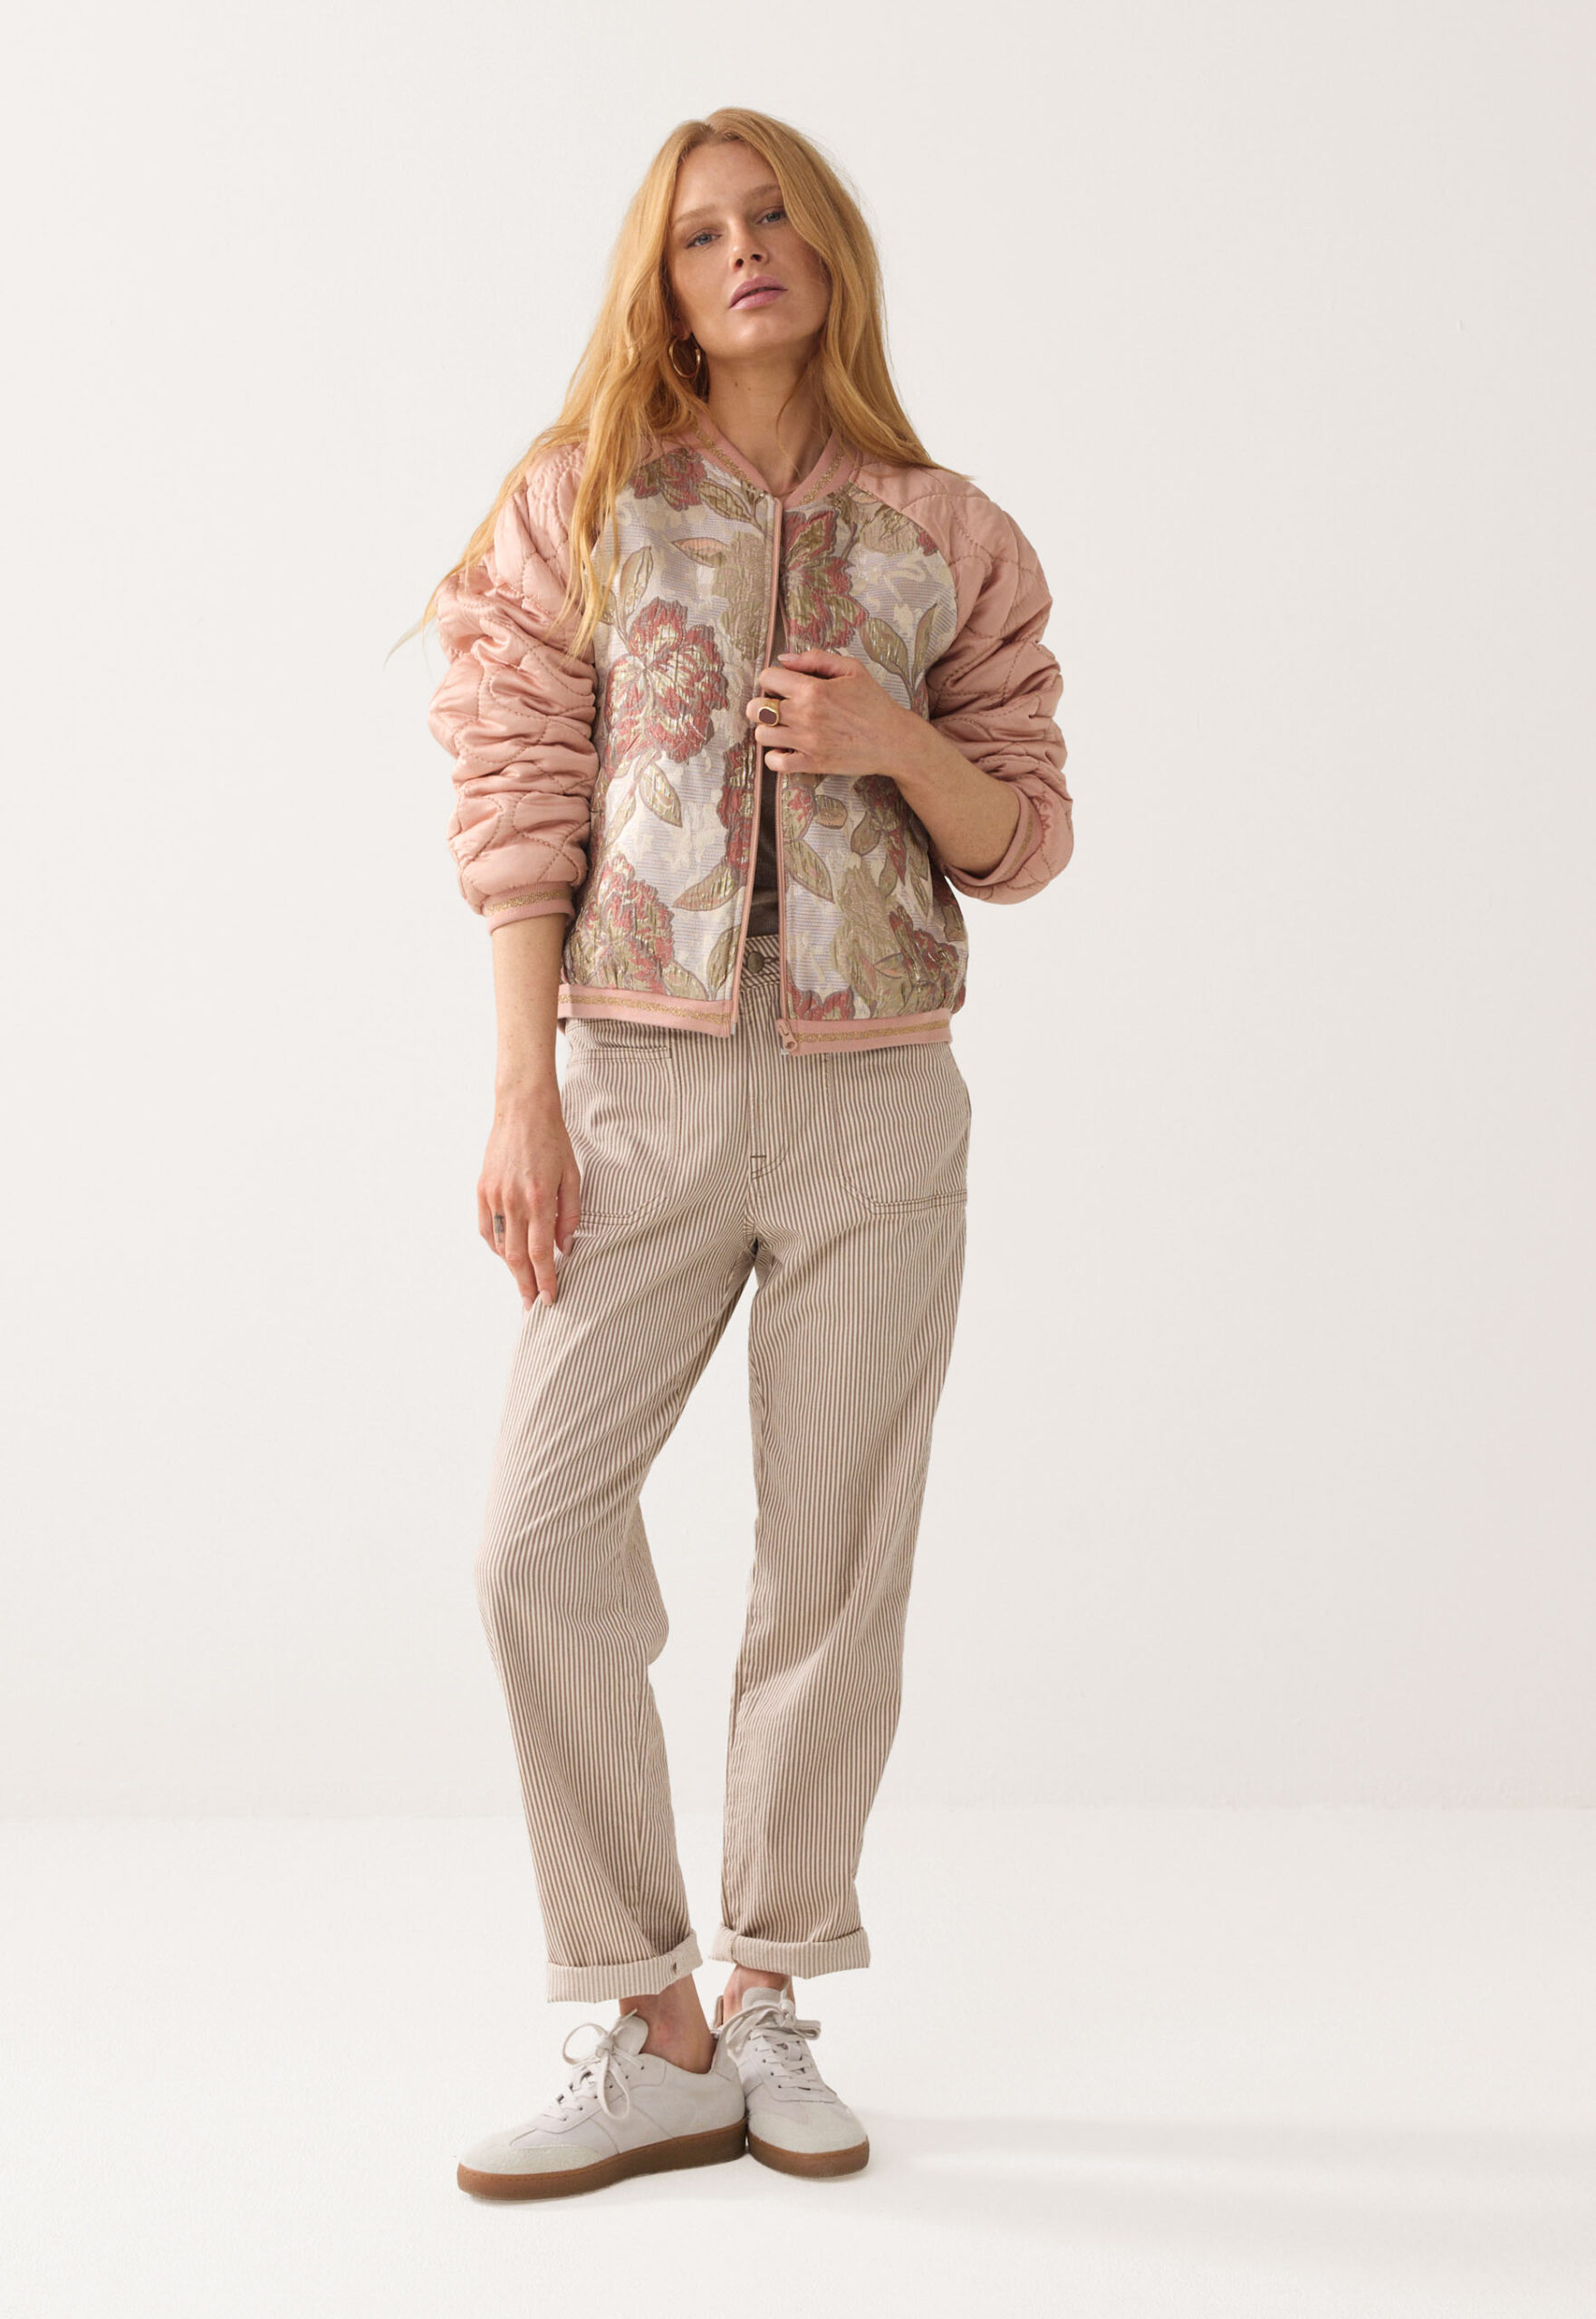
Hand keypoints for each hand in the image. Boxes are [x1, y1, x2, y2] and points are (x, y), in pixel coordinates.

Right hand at [478, 1087, 581, 1309]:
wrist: (522, 1110)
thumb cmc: (553, 1141)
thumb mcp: (572, 1176)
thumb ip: (570, 1214)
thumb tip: (565, 1247)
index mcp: (538, 1199)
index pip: (541, 1253)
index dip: (546, 1280)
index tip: (550, 1299)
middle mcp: (513, 1202)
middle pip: (517, 1257)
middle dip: (526, 1285)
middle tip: (533, 1306)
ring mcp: (493, 1197)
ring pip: (500, 1245)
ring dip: (512, 1268)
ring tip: (524, 1282)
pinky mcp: (482, 1190)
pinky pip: (486, 1229)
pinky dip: (496, 1246)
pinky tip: (507, 1254)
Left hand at [744, 647, 921, 782]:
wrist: (894, 740)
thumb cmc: (874, 702)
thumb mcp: (851, 669)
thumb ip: (815, 659)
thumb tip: (784, 658)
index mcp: (813, 689)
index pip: (767, 677)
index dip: (771, 679)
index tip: (782, 686)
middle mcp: (805, 715)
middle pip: (756, 708)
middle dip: (762, 704)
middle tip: (777, 707)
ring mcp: (807, 742)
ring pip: (761, 735)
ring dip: (768, 729)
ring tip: (783, 728)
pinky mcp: (812, 764)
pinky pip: (775, 763)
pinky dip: (775, 756)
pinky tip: (787, 748)